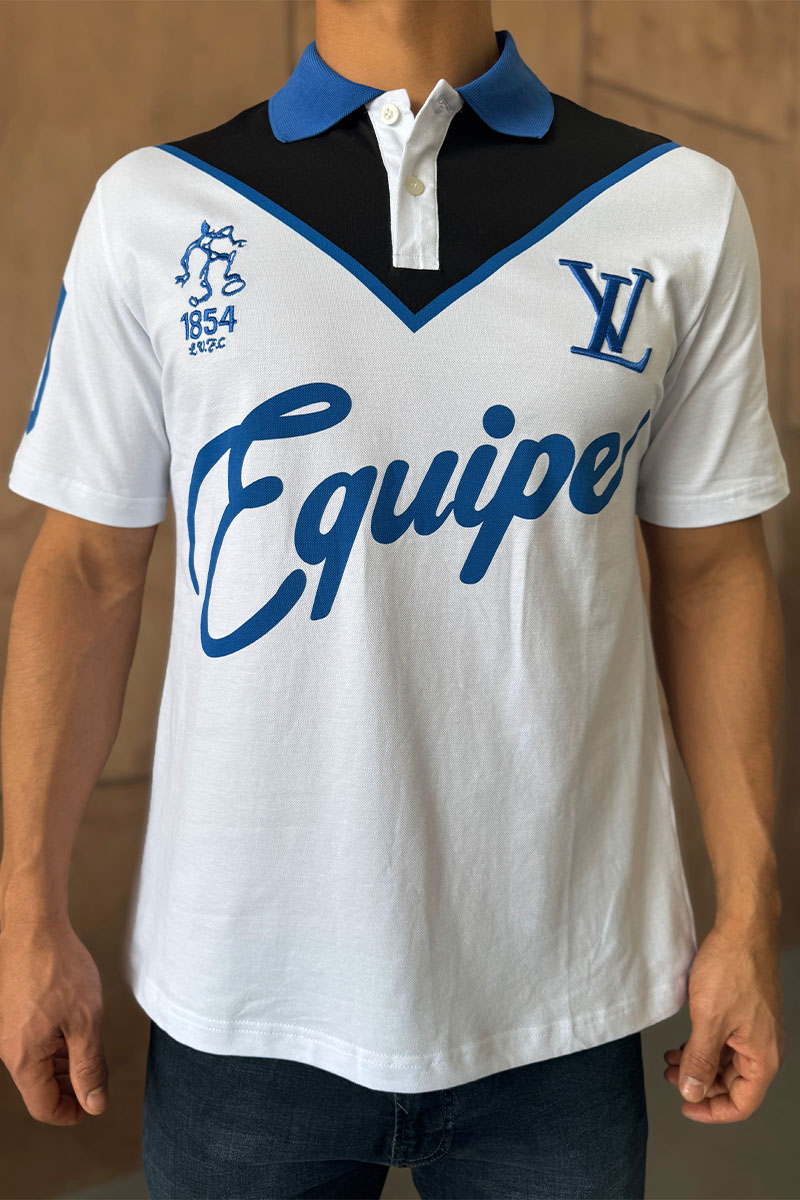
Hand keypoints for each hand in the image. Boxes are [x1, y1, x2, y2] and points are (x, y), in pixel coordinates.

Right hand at [0, 917, 107, 1124]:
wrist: (33, 927)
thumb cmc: (58, 968)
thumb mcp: (86, 1021)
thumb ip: (90, 1066)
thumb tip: (94, 1103)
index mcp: (24, 1057)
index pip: (44, 1106)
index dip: (71, 1112)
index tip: (93, 1105)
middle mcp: (8, 1048)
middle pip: (38, 1086)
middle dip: (69, 1088)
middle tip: (96, 1080)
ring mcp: (6, 1029)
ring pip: (35, 1064)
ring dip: (62, 1066)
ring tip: (89, 1054)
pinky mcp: (9, 1012)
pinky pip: (30, 1042)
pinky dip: (52, 1046)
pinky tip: (73, 1031)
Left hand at [663, 920, 785, 1122]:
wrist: (743, 929)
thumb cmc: (732, 969)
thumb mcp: (709, 1020)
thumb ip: (700, 1060)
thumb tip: (692, 1092)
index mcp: (763, 1057)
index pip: (742, 1103)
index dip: (711, 1110)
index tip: (684, 1104)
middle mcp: (764, 1048)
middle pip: (733, 1085)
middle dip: (701, 1084)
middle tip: (671, 1076)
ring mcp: (755, 1030)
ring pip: (727, 1063)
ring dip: (699, 1064)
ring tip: (672, 1059)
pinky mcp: (746, 1015)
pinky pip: (726, 1042)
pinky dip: (705, 1046)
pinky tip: (684, 1041)